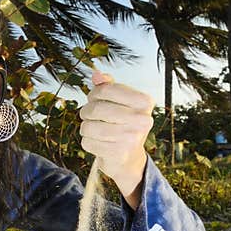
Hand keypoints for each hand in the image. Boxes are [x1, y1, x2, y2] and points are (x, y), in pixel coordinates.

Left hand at [79, 70, 153, 203]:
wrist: (128, 156)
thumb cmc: (121, 122)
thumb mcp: (118, 101)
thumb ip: (107, 85)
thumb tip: (96, 74)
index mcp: (145, 101)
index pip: (106, 89)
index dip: (94, 93)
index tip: (96, 98)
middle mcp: (143, 120)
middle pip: (96, 109)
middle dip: (87, 111)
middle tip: (90, 115)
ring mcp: (132, 138)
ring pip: (88, 127)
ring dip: (86, 127)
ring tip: (93, 128)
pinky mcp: (119, 154)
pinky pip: (88, 143)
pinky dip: (88, 142)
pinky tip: (98, 142)